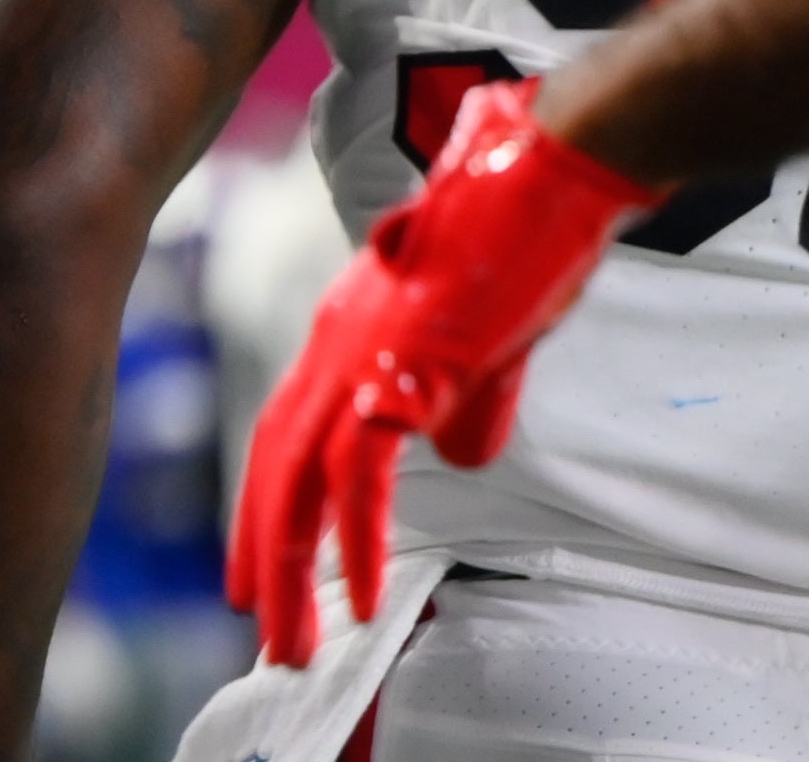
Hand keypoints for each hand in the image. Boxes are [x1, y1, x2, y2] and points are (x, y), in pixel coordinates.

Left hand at [228, 79, 647, 665]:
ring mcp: (366, 350)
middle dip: (262, 551)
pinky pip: (363, 473)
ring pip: (302, 480)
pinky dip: (358, 539)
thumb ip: (467, 395)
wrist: (553, 167)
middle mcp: (338, 337)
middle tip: (263, 626)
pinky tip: (366, 592)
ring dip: (294, 567)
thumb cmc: (526, 231)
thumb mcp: (488, 331)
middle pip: (275, 461)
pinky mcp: (408, 365)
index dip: (267, 495)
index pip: (285, 425)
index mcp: (350, 324)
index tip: (255, 561)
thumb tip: (458, 454)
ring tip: (296, 641)